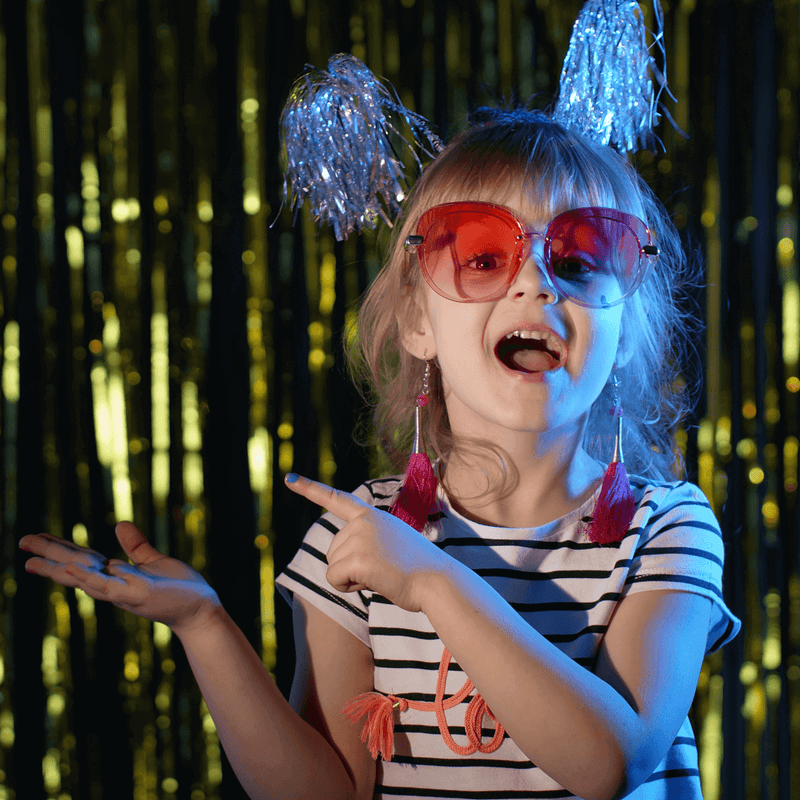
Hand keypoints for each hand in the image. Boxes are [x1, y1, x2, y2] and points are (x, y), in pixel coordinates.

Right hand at [19, 523, 219, 634]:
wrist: (200, 608)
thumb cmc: (178, 588)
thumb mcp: (154, 562)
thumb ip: (136, 546)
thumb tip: (119, 524)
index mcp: (116, 576)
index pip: (82, 560)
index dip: (59, 549)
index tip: (35, 539)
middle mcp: (114, 585)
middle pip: (76, 568)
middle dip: (49, 557)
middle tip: (21, 543)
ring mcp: (124, 592)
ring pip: (87, 579)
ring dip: (62, 569)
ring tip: (35, 559)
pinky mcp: (140, 594)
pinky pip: (111, 587)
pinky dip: (91, 578)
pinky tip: (74, 569)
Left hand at [285, 473, 447, 613]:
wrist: (437, 582)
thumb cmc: (418, 570)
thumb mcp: (392, 544)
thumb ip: (369, 541)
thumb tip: (348, 557)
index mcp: (372, 515)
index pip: (336, 499)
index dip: (310, 488)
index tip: (289, 478)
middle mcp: (363, 521)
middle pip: (333, 550)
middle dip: (350, 566)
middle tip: (382, 568)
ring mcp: (360, 537)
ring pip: (332, 565)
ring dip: (352, 577)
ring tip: (383, 574)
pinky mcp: (357, 558)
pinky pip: (334, 579)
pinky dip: (348, 587)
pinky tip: (374, 582)